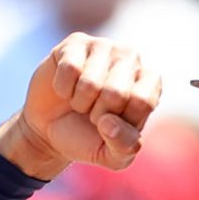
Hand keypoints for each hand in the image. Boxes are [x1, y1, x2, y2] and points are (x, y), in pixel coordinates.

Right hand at [0, 33, 161, 180]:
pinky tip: (65, 88)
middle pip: (116, 93)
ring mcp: (104, 46)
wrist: (49, 130)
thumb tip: (109, 122)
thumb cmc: (88, 139)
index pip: (143, 101)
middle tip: (93, 114)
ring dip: (79, 102)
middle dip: (97, 113)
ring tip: (80, 101)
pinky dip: (63, 88)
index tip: (112, 125)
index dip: (121, 122)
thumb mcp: (113, 156)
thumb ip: (124, 147)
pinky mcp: (76, 42)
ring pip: (90, 82)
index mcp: (149, 84)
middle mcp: (131, 59)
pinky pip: (69, 69)